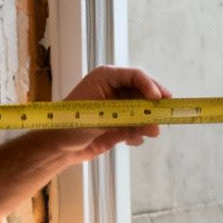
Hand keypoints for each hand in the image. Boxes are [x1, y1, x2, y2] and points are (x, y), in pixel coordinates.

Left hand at [43, 65, 170, 163]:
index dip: (150, 85)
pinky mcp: (120, 124)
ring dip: (147, 122)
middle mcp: (115, 89)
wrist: (58, 147)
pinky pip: (137, 127)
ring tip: (150, 133)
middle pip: (144, 92)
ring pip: (143, 111)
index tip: (159, 100)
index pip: (135, 76)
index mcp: (107, 77)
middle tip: (164, 116)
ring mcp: (118, 107)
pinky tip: (130, 140)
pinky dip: (138, 134)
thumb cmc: (71, 123)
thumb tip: (153, 127)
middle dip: (153, 106)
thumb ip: (127, 119)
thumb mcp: (99, 115)